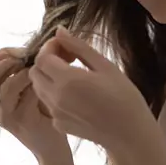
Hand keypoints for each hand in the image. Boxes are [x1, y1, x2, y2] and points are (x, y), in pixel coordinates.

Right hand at [0, 47, 69, 159]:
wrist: (53, 143)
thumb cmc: (42, 110)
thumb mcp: (28, 85)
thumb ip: (23, 67)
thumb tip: (33, 45)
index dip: (2, 54)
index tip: (22, 51)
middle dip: (7, 61)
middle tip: (27, 58)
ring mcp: (3, 116)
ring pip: (5, 87)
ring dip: (24, 73)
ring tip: (38, 70)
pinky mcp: (19, 122)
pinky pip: (24, 97)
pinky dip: (35, 85)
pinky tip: (46, 83)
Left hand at [28, 27, 156, 152]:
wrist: (130, 134)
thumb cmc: (124, 96)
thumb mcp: (104, 66)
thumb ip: (78, 47)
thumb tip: (59, 31)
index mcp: (68, 80)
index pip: (42, 58)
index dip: (50, 47)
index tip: (65, 46)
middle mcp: (56, 98)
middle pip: (35, 72)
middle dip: (46, 61)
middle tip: (68, 58)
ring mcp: (55, 113)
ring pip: (38, 87)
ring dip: (48, 77)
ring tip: (71, 74)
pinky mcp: (58, 124)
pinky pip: (47, 103)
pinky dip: (54, 93)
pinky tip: (74, 94)